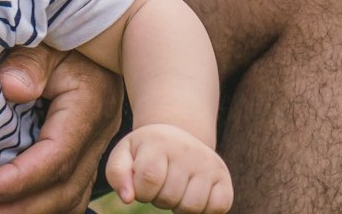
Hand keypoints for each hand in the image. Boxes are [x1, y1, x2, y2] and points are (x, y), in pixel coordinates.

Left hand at [0, 45, 122, 213]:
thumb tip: (10, 88)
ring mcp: (97, 144)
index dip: (18, 180)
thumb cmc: (66, 35)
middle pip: (66, 188)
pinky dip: (45, 202)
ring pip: (73, 195)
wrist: (103, 31)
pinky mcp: (89, 149)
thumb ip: (28, 63)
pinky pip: (72, 187)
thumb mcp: (45, 40)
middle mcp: (99, 133)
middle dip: (24, 208)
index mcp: (88, 107)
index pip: (54, 157)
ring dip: (35, 210)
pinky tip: (17, 205)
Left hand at [104, 123, 231, 213]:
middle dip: (159, 199)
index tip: (143, 183)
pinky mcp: (224, 178)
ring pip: (192, 207)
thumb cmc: (146, 151)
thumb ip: (117, 174)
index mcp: (159, 141)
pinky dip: (203, 211)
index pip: (148, 180)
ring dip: (178, 207)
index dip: (142, 191)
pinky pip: (218, 208)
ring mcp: (209, 163)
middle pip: (169, 197)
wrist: (177, 136)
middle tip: (161, 183)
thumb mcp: (124, 154)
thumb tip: (127, 198)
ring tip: (175, 189)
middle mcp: (187, 150)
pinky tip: (193, 195)